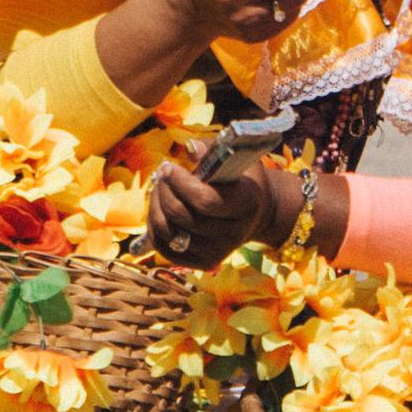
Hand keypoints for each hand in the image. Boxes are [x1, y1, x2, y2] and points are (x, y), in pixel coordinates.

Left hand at [146, 148, 291, 266]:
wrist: (256, 214)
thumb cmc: (241, 179)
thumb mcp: (234, 159)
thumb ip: (212, 151)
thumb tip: (190, 148)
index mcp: (246, 205)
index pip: (204, 200)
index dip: (180, 182)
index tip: (169, 166)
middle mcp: (234, 234)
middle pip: (182, 216)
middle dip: (164, 190)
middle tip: (162, 174)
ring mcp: (218, 252)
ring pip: (169, 232)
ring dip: (156, 206)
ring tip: (160, 189)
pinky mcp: (203, 263)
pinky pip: (165, 248)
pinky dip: (155, 227)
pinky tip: (160, 210)